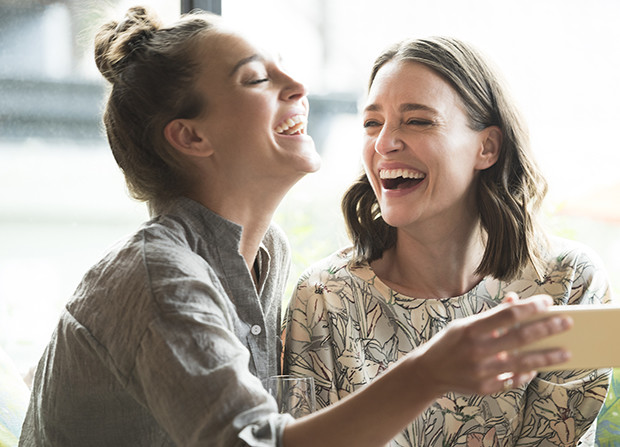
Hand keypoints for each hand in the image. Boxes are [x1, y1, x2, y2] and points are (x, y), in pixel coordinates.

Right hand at [411, 293, 571, 395]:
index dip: (530, 308)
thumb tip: (516, 300)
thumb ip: (492, 315)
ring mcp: (481, 371)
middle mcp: (476, 350)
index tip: (548, 302)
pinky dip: (527, 374)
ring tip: (565, 352)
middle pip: (519, 338)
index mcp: (471, 329)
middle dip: (546, 329)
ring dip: (547, 357)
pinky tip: (537, 368)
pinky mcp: (484, 388)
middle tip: (566, 323)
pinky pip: (512, 380)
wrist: (428, 372)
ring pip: (522, 363)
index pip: (507, 315)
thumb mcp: (465, 324)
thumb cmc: (449, 343)